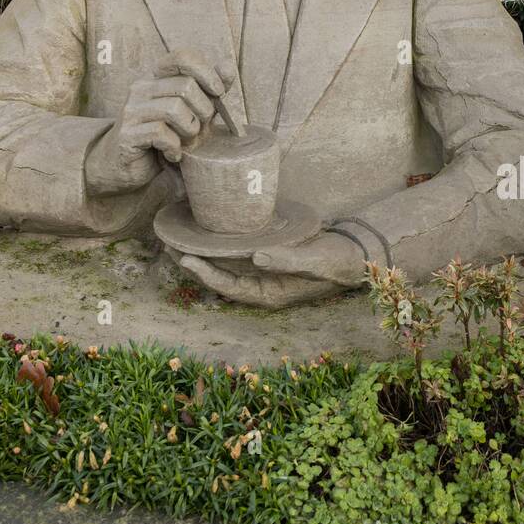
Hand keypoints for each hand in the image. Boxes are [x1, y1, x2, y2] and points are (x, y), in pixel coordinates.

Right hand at [85, 49, 234, 195]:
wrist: (126, 166)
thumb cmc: (164, 136)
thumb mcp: (193, 111)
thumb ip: (210, 91)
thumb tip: (228, 68)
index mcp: (157, 77)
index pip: (183, 56)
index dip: (207, 72)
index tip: (218, 92)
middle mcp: (141, 87)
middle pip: (186, 87)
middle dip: (203, 112)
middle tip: (199, 129)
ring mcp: (132, 110)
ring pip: (175, 110)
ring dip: (189, 131)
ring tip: (185, 142)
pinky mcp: (127, 133)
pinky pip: (161, 134)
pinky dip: (174, 147)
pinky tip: (172, 154)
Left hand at [176, 231, 366, 309]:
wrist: (356, 255)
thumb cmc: (337, 262)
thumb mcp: (315, 261)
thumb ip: (288, 261)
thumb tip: (257, 258)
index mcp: (269, 294)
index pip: (229, 286)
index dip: (205, 274)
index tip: (184, 259)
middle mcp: (262, 285)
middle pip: (220, 276)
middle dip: (194, 262)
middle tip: (167, 244)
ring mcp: (263, 271)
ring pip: (225, 264)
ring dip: (202, 252)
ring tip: (178, 236)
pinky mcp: (267, 255)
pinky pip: (237, 252)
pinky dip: (220, 242)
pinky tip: (208, 229)